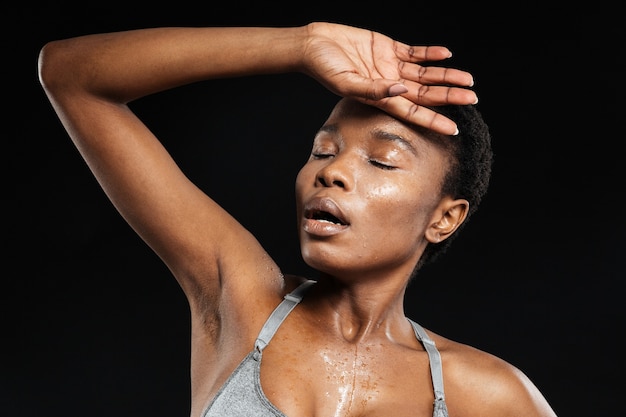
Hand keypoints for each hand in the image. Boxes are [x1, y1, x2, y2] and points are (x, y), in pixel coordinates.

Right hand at [303, 22, 477, 134]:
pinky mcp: (388, 47)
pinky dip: (431, 53)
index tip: (453, 129)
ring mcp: (390, 66)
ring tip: (468, 79)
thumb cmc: (324, 67)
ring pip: (425, 74)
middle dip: (449, 96)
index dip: (433, 121)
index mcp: (380, 98)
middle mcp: (389, 84)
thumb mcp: (346, 82)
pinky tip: (446, 54)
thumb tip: (400, 90)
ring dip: (446, 76)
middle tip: (472, 98)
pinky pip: (415, 52)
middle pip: (425, 94)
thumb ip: (372, 89)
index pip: (412, 113)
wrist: (313, 44)